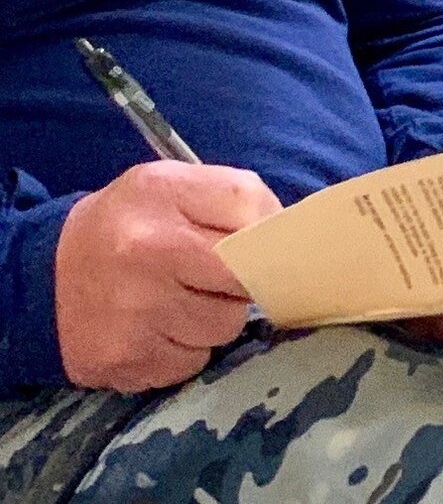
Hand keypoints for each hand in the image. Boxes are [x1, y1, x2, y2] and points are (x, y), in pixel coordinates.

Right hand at [54, 161, 279, 392]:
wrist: (44, 277)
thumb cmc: (131, 225)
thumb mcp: (176, 187)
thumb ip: (240, 198)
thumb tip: (293, 235)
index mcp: (164, 195)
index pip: (255, 218)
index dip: (271, 238)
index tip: (270, 248)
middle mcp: (147, 253)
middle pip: (246, 280)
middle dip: (244, 282)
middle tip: (224, 277)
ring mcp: (135, 313)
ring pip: (224, 327)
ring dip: (216, 318)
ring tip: (184, 299)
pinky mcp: (127, 361)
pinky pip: (194, 361)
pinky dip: (187, 349)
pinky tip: (161, 328)